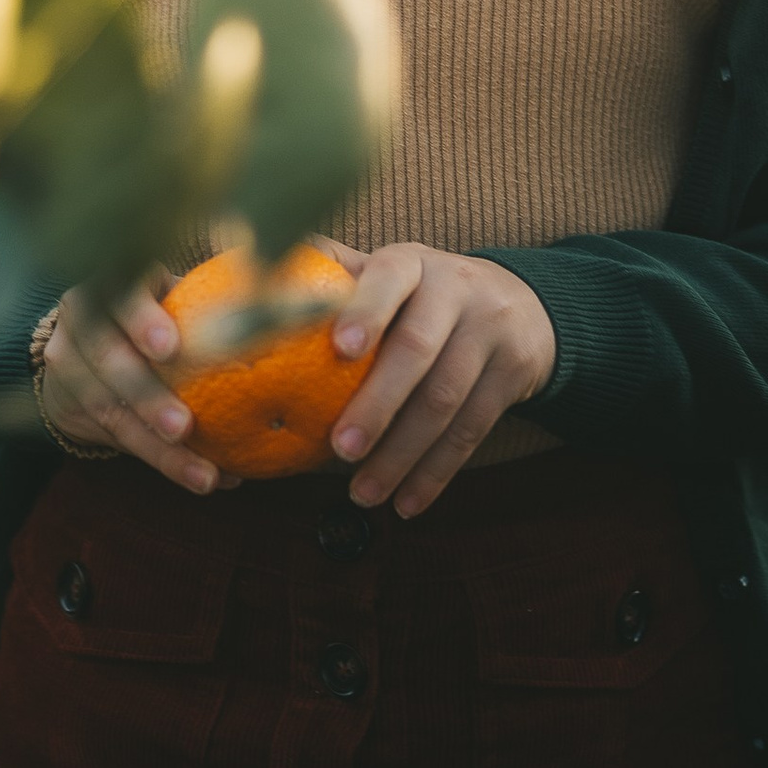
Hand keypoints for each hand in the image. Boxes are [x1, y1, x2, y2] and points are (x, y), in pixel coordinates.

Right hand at [37, 277, 232, 496]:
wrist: (80, 345)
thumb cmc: (152, 314)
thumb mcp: (168, 296)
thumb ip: (208, 304)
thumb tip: (285, 312)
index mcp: (113, 281)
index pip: (121, 290)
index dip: (141, 319)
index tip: (171, 349)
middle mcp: (80, 316)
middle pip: (107, 356)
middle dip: (146, 395)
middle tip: (183, 426)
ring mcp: (66, 361)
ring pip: (109, 409)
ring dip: (159, 449)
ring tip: (204, 475)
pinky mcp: (68, 403)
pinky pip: (114, 438)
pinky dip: (161, 461)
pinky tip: (202, 477)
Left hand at [318, 240, 555, 516]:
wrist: (521, 304)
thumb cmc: (421, 293)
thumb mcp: (388, 270)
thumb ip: (330, 273)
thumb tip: (246, 264)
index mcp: (411, 263)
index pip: (388, 280)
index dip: (364, 312)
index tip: (337, 349)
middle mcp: (456, 290)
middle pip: (417, 350)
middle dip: (377, 404)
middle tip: (338, 449)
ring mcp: (490, 332)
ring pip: (445, 400)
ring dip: (401, 454)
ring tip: (362, 494)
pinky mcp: (513, 374)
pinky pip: (473, 431)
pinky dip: (436, 473)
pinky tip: (407, 504)